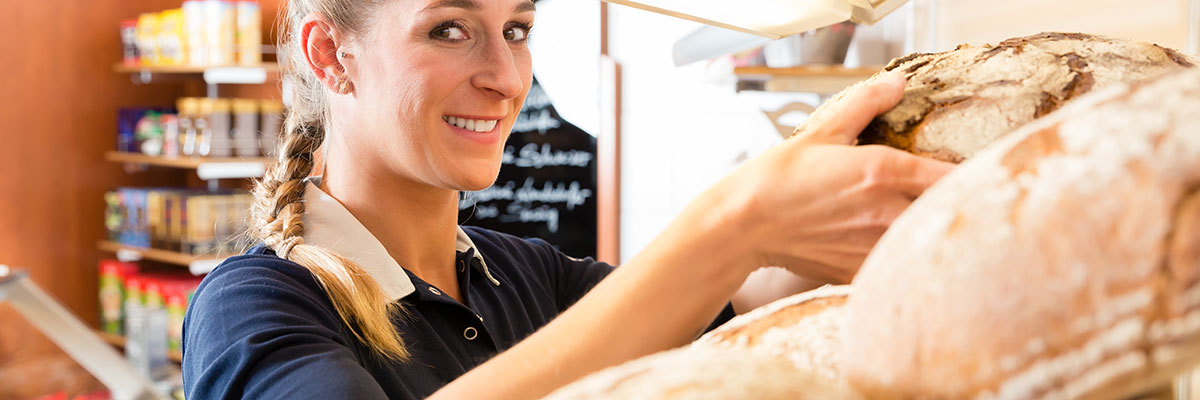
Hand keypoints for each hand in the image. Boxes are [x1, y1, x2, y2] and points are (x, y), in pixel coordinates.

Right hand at [691, 72, 954, 283]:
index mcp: (883, 171)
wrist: (745, 224)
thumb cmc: (780, 176)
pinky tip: (891, 247)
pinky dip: (901, 257)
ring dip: (928, 234)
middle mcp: (886, 212)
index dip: (973, 174)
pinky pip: (897, 267)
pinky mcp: (859, 271)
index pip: (952, 176)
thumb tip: (898, 82)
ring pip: (924, 244)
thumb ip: (866, 104)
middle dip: (954, 206)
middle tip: (956, 200)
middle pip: (947, 213)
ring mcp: (874, 246)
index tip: (976, 172)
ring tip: (924, 225)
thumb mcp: (823, 131)